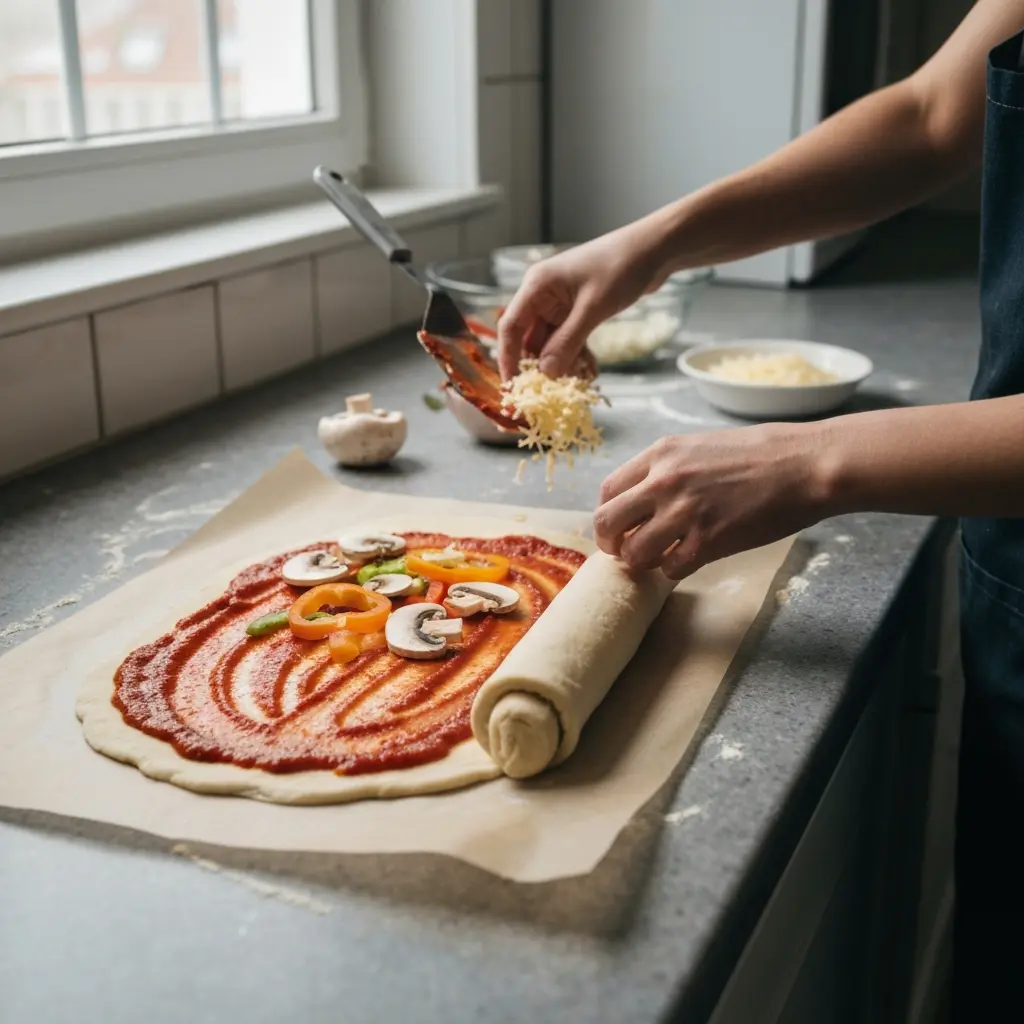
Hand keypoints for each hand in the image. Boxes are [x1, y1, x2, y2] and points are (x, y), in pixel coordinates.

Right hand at [497, 222, 665, 379]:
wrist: (655, 249)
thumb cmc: (621, 267)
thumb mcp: (593, 307)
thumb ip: (567, 341)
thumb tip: (546, 373)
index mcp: (537, 285)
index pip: (510, 326)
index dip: (508, 358)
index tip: (512, 387)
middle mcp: (543, 295)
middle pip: (529, 338)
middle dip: (538, 365)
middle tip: (548, 393)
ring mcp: (561, 303)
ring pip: (550, 342)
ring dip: (561, 363)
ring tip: (577, 382)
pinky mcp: (578, 310)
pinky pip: (569, 339)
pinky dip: (576, 355)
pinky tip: (590, 371)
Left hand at [594, 425, 832, 578]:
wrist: (805, 464)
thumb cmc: (761, 453)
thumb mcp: (701, 446)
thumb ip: (667, 469)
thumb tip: (643, 499)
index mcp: (660, 454)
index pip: (608, 491)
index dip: (609, 515)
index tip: (619, 527)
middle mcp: (664, 482)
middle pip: (608, 523)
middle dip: (611, 544)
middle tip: (624, 552)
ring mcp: (684, 512)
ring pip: (635, 553)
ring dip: (644, 562)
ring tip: (660, 558)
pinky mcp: (708, 541)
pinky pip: (670, 569)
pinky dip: (675, 570)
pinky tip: (690, 560)